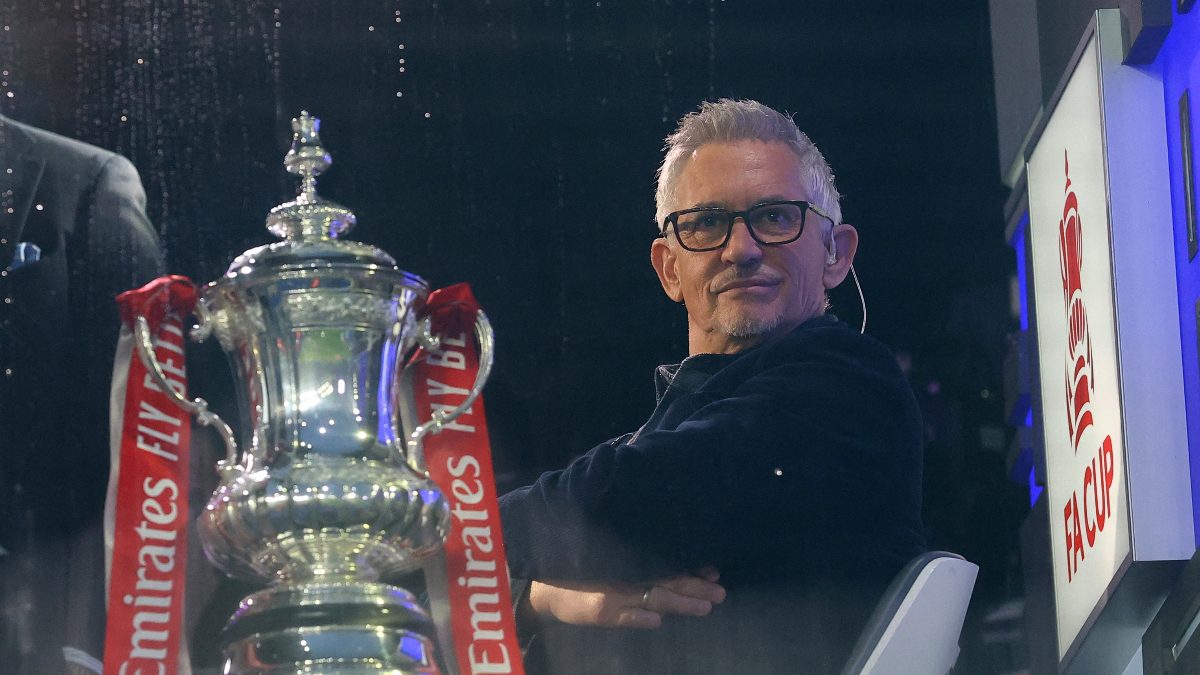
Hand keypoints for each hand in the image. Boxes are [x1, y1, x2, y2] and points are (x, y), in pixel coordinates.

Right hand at [528, 567, 724, 629]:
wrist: (544, 587)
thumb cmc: (580, 571)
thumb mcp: (609, 562)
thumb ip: (639, 565)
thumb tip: (676, 570)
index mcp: (631, 564)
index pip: (668, 566)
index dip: (691, 569)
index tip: (714, 571)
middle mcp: (626, 576)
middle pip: (667, 581)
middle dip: (695, 587)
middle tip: (721, 592)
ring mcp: (614, 595)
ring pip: (652, 597)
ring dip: (679, 602)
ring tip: (705, 608)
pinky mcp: (599, 612)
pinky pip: (622, 615)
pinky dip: (638, 617)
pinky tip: (656, 621)